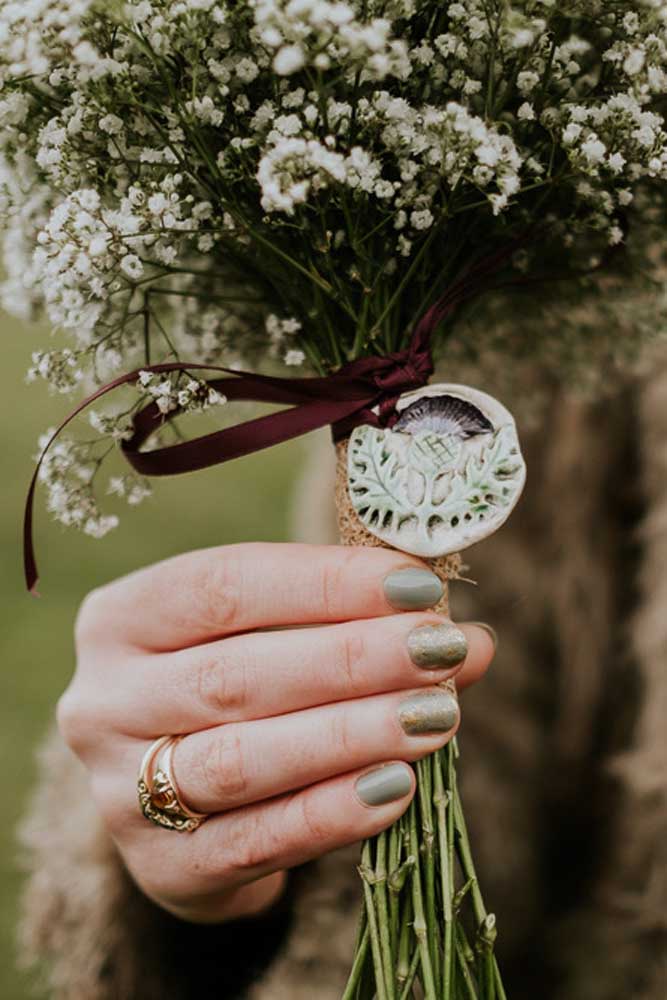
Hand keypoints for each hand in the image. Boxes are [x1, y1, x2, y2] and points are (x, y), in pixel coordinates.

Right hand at [57, 543, 494, 923]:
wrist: (182, 803)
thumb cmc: (240, 691)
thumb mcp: (282, 642)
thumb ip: (366, 632)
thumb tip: (474, 640)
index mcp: (122, 620)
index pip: (220, 585)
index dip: (322, 583)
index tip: (415, 586)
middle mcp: (104, 701)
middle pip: (233, 675)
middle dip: (349, 660)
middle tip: (440, 649)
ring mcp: (120, 791)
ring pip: (240, 759)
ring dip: (348, 735)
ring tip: (434, 715)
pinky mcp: (162, 866)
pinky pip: (254, 840)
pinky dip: (331, 812)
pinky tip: (396, 787)